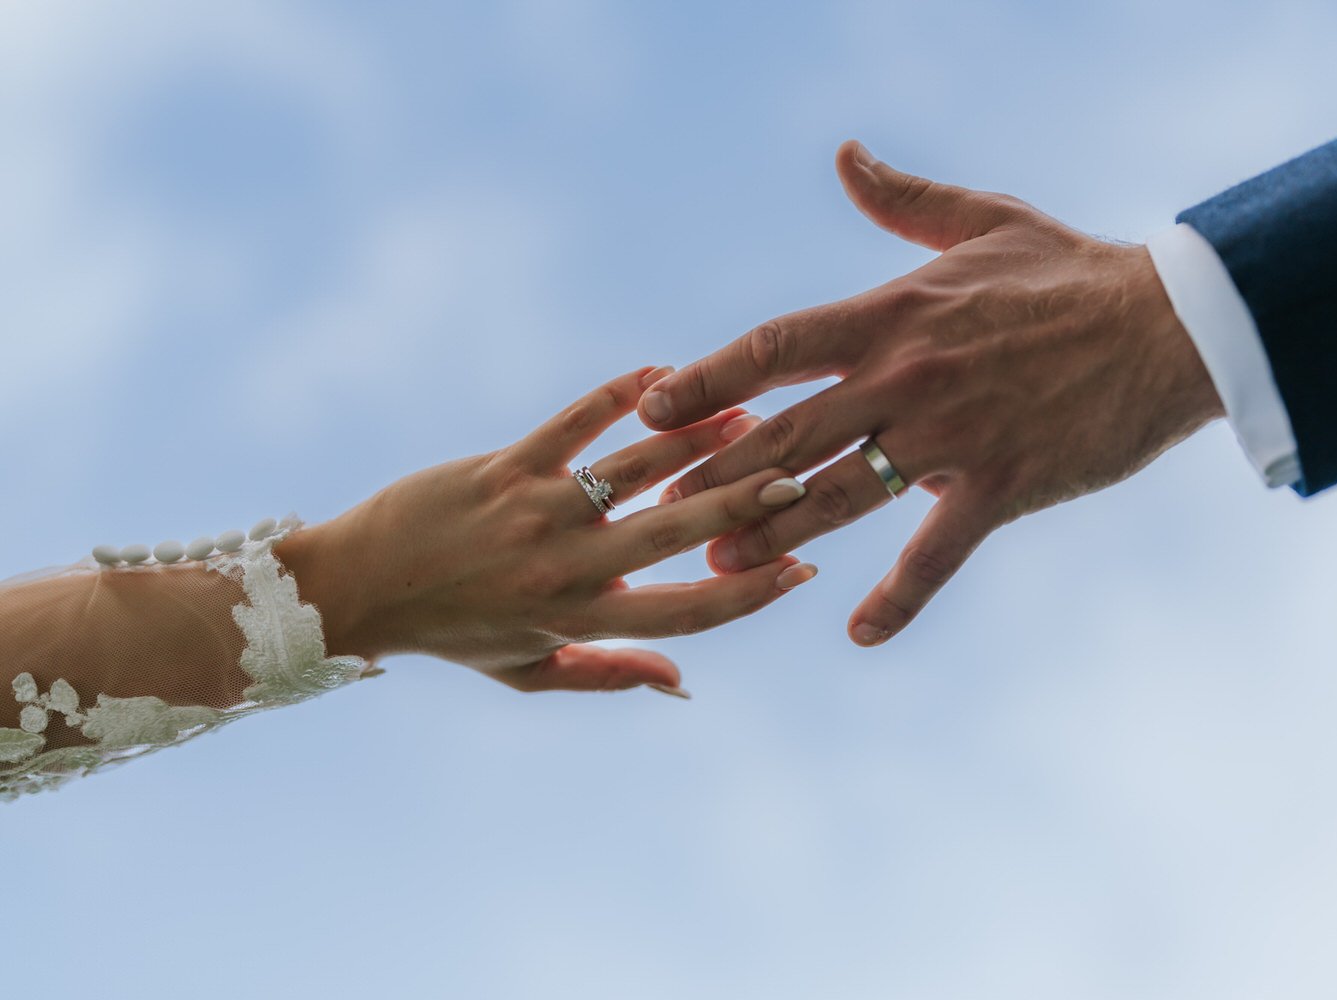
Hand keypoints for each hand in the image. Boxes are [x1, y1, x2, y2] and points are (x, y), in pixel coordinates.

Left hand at [278, 366, 816, 696]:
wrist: (355, 589)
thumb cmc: (450, 632)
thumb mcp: (528, 671)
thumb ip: (608, 674)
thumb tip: (685, 685)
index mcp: (578, 621)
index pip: (688, 612)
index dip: (752, 593)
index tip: (802, 568)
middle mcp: (566, 569)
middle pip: (677, 532)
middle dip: (746, 503)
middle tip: (799, 477)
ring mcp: (535, 513)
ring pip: (638, 470)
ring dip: (700, 441)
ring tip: (749, 418)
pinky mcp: (502, 467)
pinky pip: (573, 423)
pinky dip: (619, 395)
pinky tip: (661, 373)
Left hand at [638, 142, 1224, 646]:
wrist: (1172, 326)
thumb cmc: (1072, 270)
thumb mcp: (984, 218)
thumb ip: (902, 199)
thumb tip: (844, 156)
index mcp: (892, 312)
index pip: (774, 347)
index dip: (705, 379)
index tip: (650, 407)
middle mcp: (907, 376)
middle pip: (785, 433)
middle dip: (714, 474)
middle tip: (658, 509)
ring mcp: (952, 436)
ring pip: (839, 495)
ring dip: (772, 534)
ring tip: (718, 566)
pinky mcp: (1002, 487)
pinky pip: (937, 553)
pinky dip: (899, 597)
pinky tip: (860, 631)